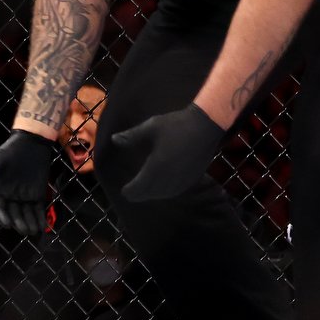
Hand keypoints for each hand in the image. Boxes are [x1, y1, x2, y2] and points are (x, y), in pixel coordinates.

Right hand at [0, 130, 57, 234]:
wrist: (30, 143)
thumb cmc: (10, 151)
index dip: (2, 217)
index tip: (7, 224)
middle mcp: (11, 196)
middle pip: (14, 214)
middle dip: (19, 223)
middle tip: (24, 230)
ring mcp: (25, 196)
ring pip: (26, 214)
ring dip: (29, 224)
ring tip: (33, 232)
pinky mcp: (38, 194)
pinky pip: (38, 209)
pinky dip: (40, 218)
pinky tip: (42, 227)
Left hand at [109, 103, 223, 201]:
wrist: (206, 125)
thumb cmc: (176, 125)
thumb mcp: (150, 128)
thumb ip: (131, 136)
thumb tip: (113, 140)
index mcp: (156, 168)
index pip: (138, 189)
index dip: (129, 191)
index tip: (124, 190)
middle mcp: (169, 179)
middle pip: (150, 194)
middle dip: (139, 194)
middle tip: (131, 191)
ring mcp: (182, 180)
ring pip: (163, 194)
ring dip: (152, 193)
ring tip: (144, 189)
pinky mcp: (193, 178)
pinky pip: (175, 191)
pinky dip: (166, 191)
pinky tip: (162, 186)